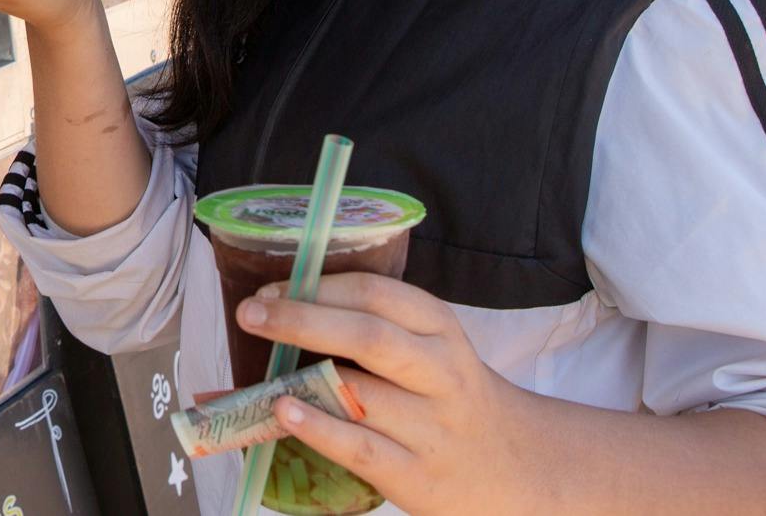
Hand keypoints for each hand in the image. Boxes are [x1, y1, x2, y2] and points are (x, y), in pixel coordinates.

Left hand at [240, 272, 545, 514]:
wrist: (515, 465)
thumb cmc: (449, 394)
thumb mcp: (430, 347)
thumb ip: (372, 326)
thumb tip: (277, 309)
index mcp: (439, 329)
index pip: (377, 294)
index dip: (318, 288)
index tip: (268, 291)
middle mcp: (441, 374)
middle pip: (369, 337)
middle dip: (303, 320)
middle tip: (250, 314)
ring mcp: (433, 428)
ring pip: (363, 394)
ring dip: (303, 378)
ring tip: (260, 370)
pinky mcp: (419, 476)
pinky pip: (361, 448)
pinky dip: (319, 429)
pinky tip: (284, 413)